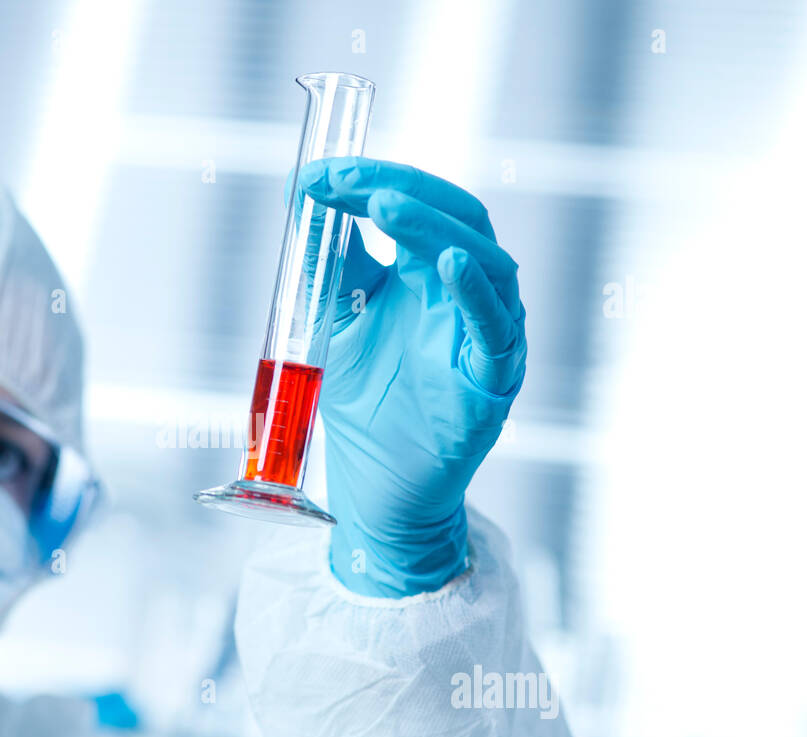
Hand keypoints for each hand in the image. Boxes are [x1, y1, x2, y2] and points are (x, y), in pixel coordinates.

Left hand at [298, 156, 525, 597]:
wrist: (379, 491)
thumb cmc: (369, 410)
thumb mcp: (339, 325)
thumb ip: (334, 271)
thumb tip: (309, 204)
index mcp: (430, 279)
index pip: (416, 207)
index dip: (371, 181)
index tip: (316, 175)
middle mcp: (464, 298)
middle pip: (456, 219)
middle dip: (400, 190)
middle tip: (345, 181)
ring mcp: (485, 335)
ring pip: (484, 261)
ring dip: (433, 228)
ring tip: (385, 205)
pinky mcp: (494, 380)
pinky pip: (497, 330)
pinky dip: (478, 294)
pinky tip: (449, 265)